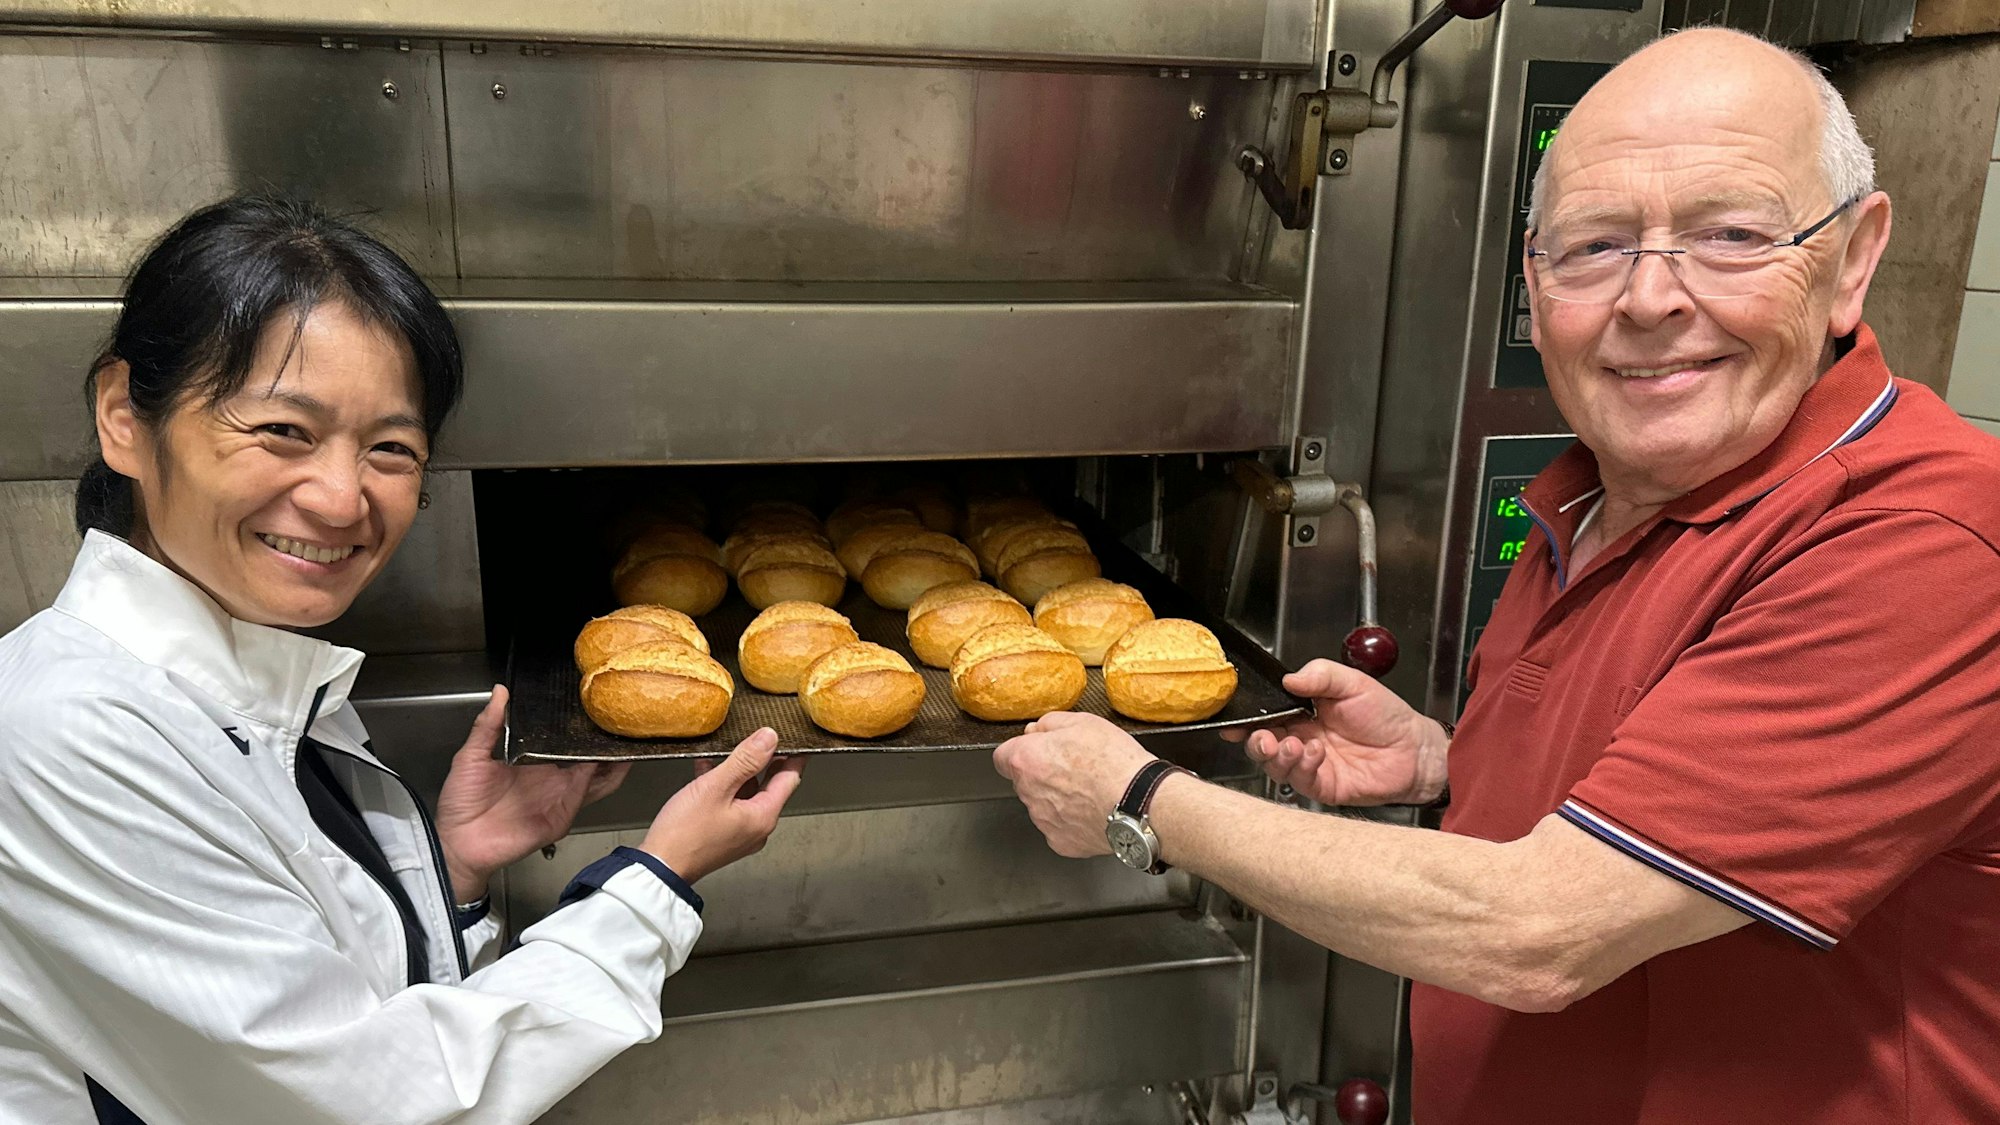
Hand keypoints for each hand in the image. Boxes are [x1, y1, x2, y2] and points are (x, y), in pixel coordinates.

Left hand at [435, 686, 632, 902]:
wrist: (457, 841)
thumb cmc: (461, 802)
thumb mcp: (472, 755)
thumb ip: (488, 725)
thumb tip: (500, 691)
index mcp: (535, 763)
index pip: (566, 743)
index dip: (582, 729)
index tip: (596, 707)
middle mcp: (553, 780)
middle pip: (590, 761)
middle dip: (607, 744)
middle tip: (621, 721)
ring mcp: (560, 799)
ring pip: (597, 779)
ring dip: (612, 762)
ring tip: (626, 740)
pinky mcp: (561, 817)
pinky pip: (583, 796)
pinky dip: (596, 779)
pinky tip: (602, 762)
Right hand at [641, 728, 802, 882]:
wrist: (659, 867)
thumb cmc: (684, 833)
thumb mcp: (716, 787)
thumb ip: (745, 760)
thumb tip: (769, 737)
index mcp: (763, 817)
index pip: (790, 778)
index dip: (794, 755)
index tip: (795, 737)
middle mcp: (757, 828)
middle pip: (769, 786)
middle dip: (766, 759)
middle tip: (763, 735)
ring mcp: (740, 833)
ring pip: (748, 793)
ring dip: (740, 770)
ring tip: (731, 746)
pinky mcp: (723, 835)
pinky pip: (731, 803)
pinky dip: (724, 785)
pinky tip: (707, 768)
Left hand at [993, 711, 1156, 858]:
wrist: (1139, 801)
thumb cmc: (1113, 761)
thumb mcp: (1082, 722)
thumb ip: (1049, 724)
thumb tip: (1035, 731)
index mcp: (1027, 760)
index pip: (1002, 757)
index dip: (1020, 752)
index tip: (1036, 751)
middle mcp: (1028, 793)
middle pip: (1024, 782)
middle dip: (1042, 775)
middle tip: (1074, 768)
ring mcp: (1043, 821)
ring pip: (1041, 806)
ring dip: (1056, 798)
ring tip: (1089, 790)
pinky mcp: (1060, 842)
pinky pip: (1059, 828)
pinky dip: (1071, 821)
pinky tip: (1093, 810)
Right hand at [1225, 659, 1448, 805]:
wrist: (1414, 749)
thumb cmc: (1387, 717)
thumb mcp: (1353, 683)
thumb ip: (1321, 675)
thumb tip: (1289, 678)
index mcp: (1303, 714)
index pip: (1266, 717)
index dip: (1248, 719)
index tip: (1236, 719)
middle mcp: (1301, 740)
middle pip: (1262, 745)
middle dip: (1256, 742)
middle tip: (1262, 737)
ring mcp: (1310, 766)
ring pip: (1275, 767)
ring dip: (1277, 756)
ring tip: (1292, 744)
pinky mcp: (1323, 786)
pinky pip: (1300, 781)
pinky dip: (1302, 766)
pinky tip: (1315, 753)